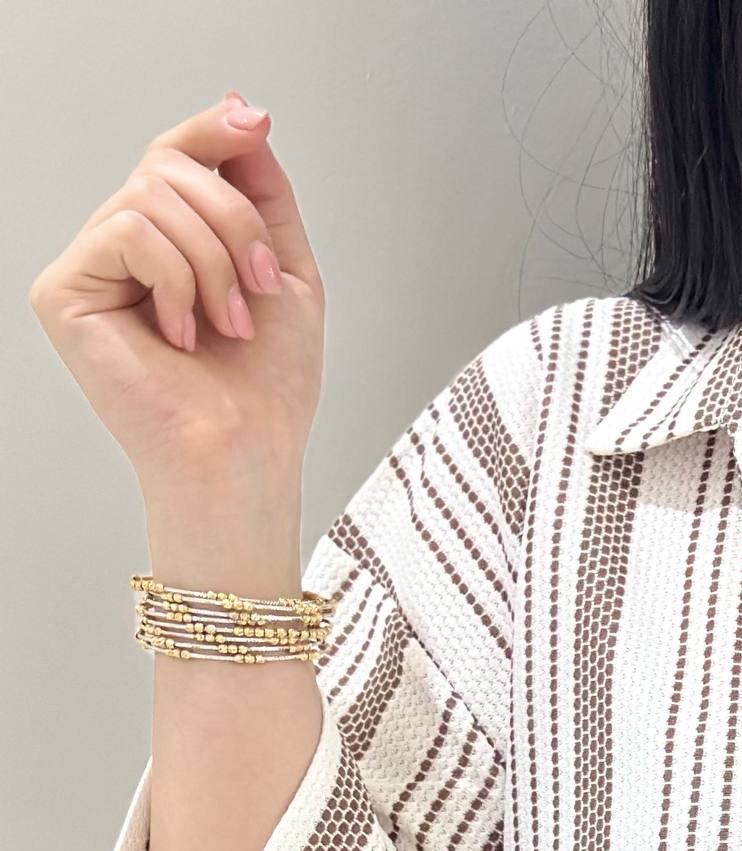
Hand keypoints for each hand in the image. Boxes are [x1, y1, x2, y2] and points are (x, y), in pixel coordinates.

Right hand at [25, 90, 321, 493]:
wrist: (246, 453)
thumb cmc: (267, 390)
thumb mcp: (284, 271)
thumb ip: (261, 192)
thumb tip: (239, 112)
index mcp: (172, 243)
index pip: (176, 156)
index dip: (212, 131)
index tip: (254, 122)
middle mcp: (124, 249)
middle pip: (170, 167)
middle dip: (235, 221)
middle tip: (261, 289)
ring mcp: (90, 268)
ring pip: (150, 195)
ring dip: (215, 260)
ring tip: (229, 324)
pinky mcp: (64, 292)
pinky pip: (126, 230)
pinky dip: (175, 279)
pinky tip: (182, 334)